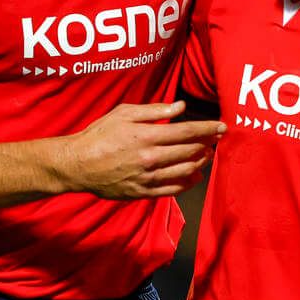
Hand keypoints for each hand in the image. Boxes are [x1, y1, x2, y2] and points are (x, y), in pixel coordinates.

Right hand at [60, 101, 223, 198]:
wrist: (78, 164)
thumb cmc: (99, 135)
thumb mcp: (124, 113)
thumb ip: (155, 110)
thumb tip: (180, 106)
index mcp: (147, 136)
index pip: (187, 132)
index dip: (207, 129)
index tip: (221, 126)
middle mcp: (150, 158)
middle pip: (190, 152)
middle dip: (208, 144)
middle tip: (216, 140)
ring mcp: (148, 178)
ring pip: (186, 171)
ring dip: (201, 162)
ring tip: (207, 155)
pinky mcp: (143, 192)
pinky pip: (173, 190)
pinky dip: (188, 182)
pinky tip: (195, 175)